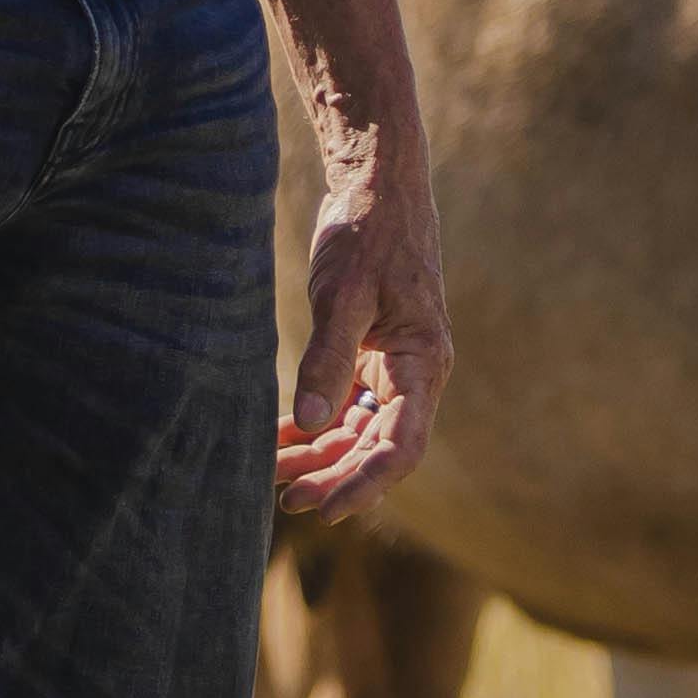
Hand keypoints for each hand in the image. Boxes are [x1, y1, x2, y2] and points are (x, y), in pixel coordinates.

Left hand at [271, 166, 447, 522]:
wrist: (375, 188)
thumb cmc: (369, 234)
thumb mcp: (345, 295)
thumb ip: (327, 359)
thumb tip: (307, 424)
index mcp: (424, 364)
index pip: (401, 446)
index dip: (365, 484)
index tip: (326, 510)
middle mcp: (414, 375)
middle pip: (377, 448)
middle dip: (334, 477)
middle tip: (287, 502)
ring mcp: (391, 368)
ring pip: (357, 431)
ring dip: (319, 455)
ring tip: (273, 475)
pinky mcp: (367, 356)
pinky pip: (343, 406)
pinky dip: (312, 424)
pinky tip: (278, 437)